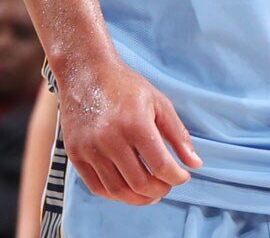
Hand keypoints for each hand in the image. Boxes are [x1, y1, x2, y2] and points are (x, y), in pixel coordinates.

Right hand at [55, 55, 200, 205]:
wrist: (84, 71)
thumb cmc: (124, 86)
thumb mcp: (158, 102)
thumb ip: (178, 135)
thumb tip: (195, 164)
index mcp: (135, 124)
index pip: (161, 167)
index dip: (177, 178)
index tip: (182, 176)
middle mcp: (110, 138)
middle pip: (141, 184)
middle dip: (161, 190)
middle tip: (166, 184)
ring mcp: (89, 147)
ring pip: (119, 191)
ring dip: (140, 198)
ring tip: (150, 192)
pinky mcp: (75, 153)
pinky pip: (97, 186)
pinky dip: (116, 194)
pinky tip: (127, 187)